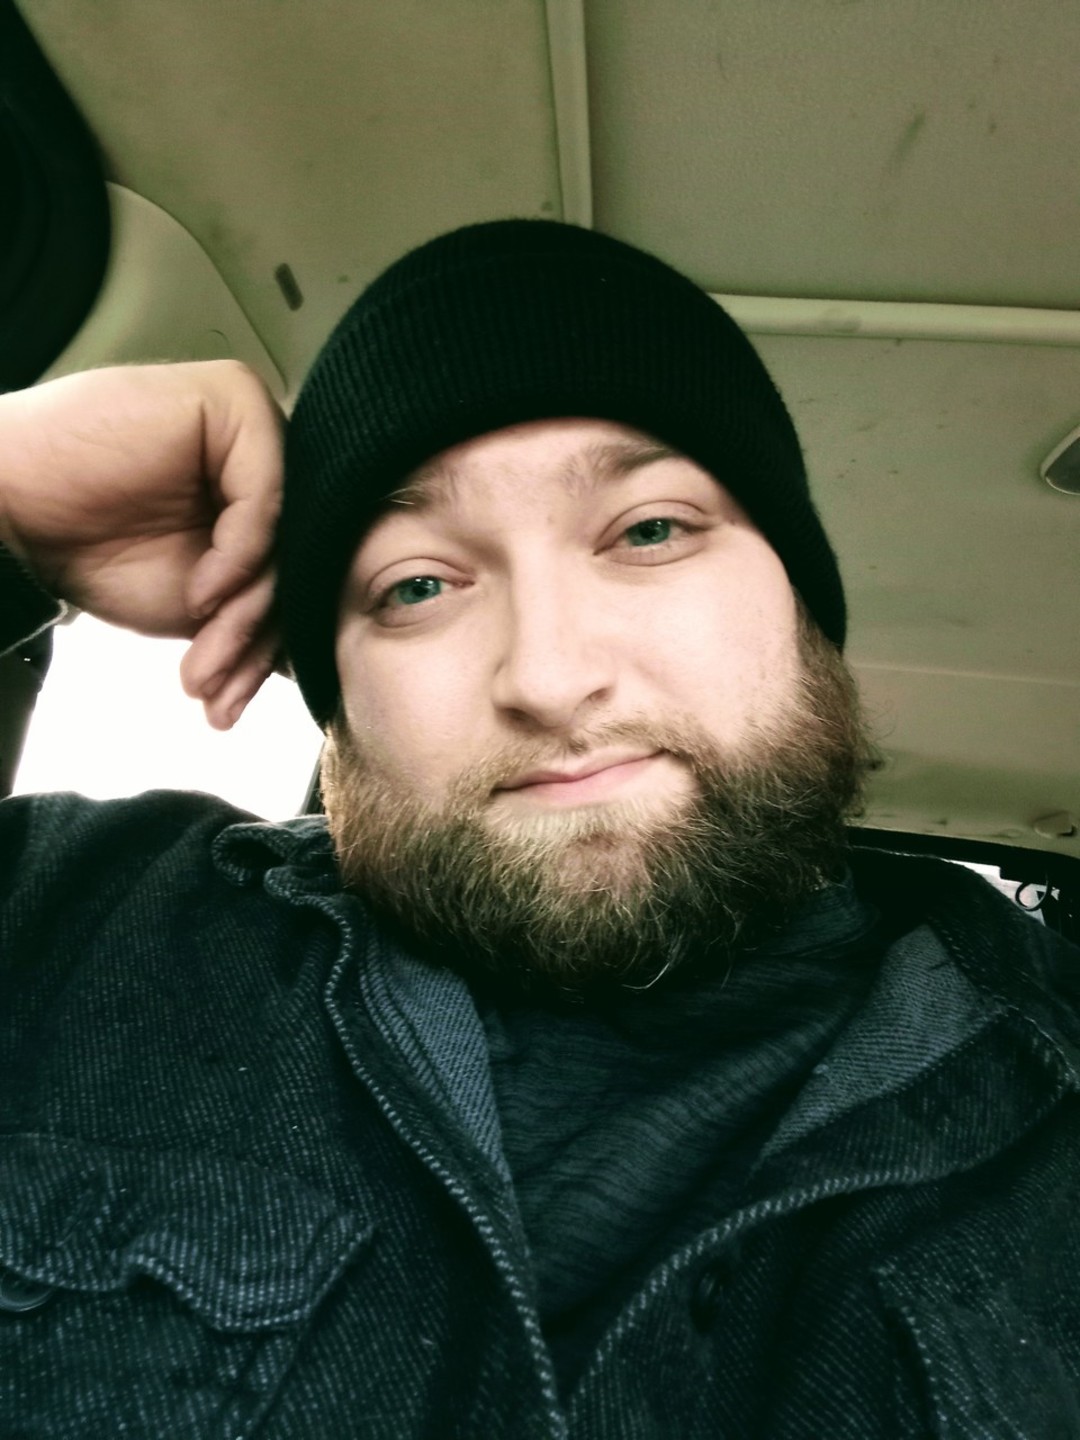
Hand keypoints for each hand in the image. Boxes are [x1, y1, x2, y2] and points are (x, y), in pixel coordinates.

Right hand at [0, 361, 283, 728]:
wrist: (8, 516)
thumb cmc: (91, 549)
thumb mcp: (196, 603)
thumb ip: (256, 612)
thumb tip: (317, 658)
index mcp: (260, 496)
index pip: (292, 575)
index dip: (261, 648)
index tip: (227, 701)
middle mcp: (266, 457)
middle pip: (295, 561)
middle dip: (253, 642)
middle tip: (214, 689)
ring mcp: (254, 424)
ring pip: (285, 540)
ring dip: (244, 618)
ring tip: (203, 665)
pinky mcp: (233, 399)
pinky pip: (266, 499)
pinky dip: (238, 558)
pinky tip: (198, 595)